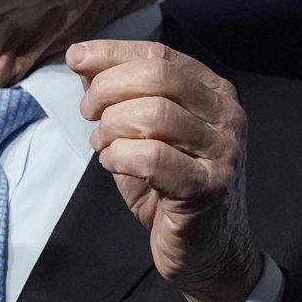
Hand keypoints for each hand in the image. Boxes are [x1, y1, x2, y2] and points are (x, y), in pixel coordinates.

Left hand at [66, 40, 260, 301]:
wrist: (207, 249)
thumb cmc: (171, 187)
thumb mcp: (142, 132)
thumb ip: (119, 96)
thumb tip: (85, 61)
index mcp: (212, 91)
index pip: (159, 54)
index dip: (111, 53)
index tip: (76, 58)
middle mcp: (225, 115)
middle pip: (157, 76)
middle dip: (108, 89)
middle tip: (88, 112)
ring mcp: (222, 150)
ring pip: (154, 114)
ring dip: (112, 126)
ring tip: (102, 143)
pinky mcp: (208, 186)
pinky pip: (151, 157)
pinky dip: (119, 156)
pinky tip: (113, 163)